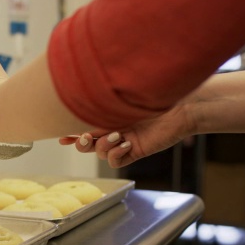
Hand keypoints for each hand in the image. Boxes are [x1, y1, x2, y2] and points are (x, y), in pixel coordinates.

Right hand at [59, 102, 193, 167]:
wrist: (184, 107)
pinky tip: (127, 144)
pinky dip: (116, 154)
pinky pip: (115, 161)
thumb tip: (85, 83)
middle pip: (86, 144)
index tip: (61, 136)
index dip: (69, 132)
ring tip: (118, 135)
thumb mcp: (128, 91)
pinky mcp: (135, 151)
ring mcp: (123, 141)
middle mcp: (113, 128)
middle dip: (80, 142)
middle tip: (85, 137)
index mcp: (109, 114)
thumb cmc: (158, 93)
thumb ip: (107, 93)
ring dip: (104, 145)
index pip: (83, 124)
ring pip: (100, 152)